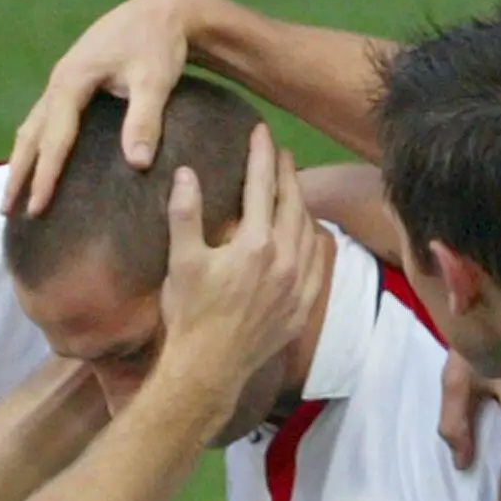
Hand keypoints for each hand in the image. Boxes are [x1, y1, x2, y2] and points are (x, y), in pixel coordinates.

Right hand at [6, 0, 196, 216]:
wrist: (162, 10)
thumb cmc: (159, 44)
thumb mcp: (155, 80)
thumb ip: (145, 120)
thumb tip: (137, 164)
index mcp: (72, 80)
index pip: (54, 138)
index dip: (45, 175)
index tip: (37, 208)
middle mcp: (59, 80)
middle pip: (30, 133)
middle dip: (18, 172)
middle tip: (6, 210)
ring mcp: (62, 80)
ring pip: (32, 126)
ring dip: (22, 160)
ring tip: (12, 194)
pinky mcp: (72, 81)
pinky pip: (45, 119)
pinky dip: (36, 144)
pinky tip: (37, 162)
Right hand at [154, 126, 321, 409]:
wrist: (209, 368)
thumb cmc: (190, 314)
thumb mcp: (182, 261)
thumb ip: (185, 214)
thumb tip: (187, 173)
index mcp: (256, 244)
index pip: (262, 186)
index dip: (261, 155)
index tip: (261, 132)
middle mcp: (285, 260)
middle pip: (293, 204)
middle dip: (287, 174)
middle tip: (280, 154)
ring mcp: (299, 285)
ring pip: (310, 232)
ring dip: (302, 206)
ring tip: (292, 192)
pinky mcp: (303, 306)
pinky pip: (318, 264)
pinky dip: (313, 241)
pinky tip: (307, 236)